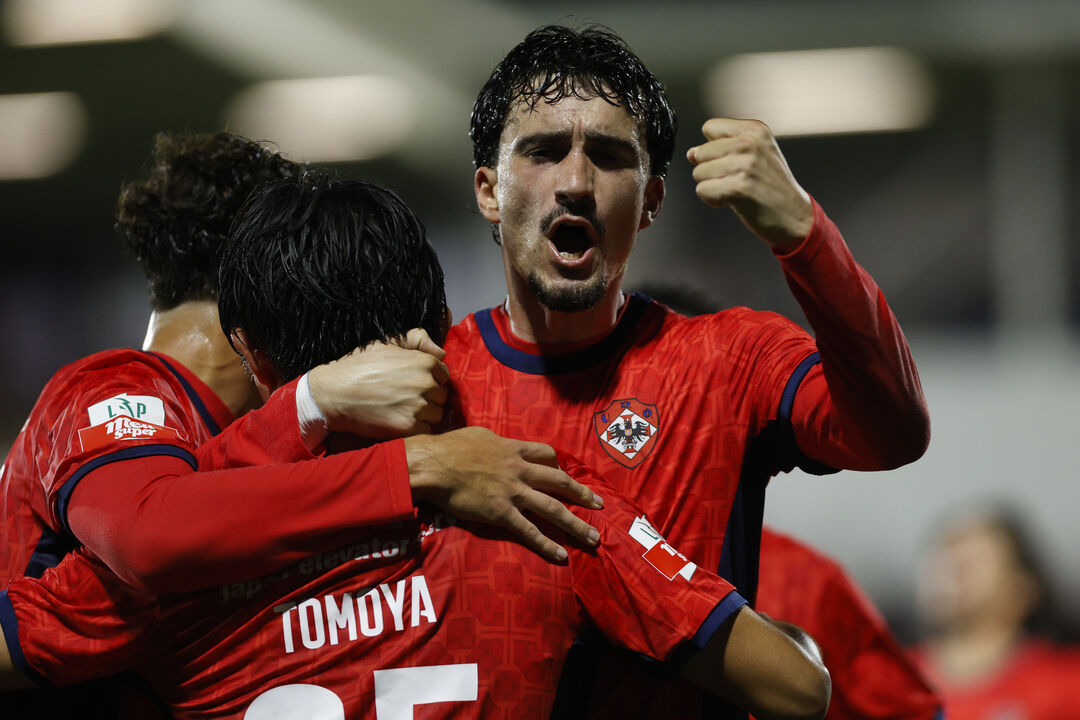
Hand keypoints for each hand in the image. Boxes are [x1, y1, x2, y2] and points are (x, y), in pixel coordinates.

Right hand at [307, 329, 448, 438]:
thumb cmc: (359, 367)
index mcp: (424, 362)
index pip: (443, 375)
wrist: (334, 393)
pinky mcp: (409, 427)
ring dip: (423, 415)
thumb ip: (417, 339)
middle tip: (405, 398)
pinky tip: (398, 421)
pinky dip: (415, 429)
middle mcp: (425, 383)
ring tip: (401, 410)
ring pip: (436, 414)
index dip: (430, 379)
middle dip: (428, 397)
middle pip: (441, 396)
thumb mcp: (387, 343)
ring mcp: (418, 406)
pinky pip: (426, 430)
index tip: (413, 384)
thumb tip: (442, 352)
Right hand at [404, 427, 603, 563]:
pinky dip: (547, 544)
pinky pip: (529, 531)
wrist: (435, 465)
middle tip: (599, 504)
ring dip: (576, 524)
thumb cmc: (450, 447)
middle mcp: (520, 470)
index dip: (558, 465)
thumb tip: (494, 443)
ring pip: (552, 509)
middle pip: (559, 481)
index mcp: (513, 449)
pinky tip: (562, 555)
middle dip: (581, 494)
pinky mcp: (501, 514)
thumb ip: (494, 442)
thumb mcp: (479, 435)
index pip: (546, 454)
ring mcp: (513, 493)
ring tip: (593, 537)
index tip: (565, 473)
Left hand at [686, 118, 813, 251]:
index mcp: (755, 129)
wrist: (794, 215)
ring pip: (699, 173)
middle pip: (700, 152)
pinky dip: (712, 199)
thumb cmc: (772, 187)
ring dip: (711, 186)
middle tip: (734, 180)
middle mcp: (750, 143)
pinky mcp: (738, 187)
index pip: (710, 127)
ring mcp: (744, 165)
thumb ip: (723, 148)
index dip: (713, 148)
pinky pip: (703, 190)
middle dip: (710, 170)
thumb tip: (691, 153)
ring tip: (734, 190)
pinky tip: (731, 200)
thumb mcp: (756, 155)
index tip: (730, 161)